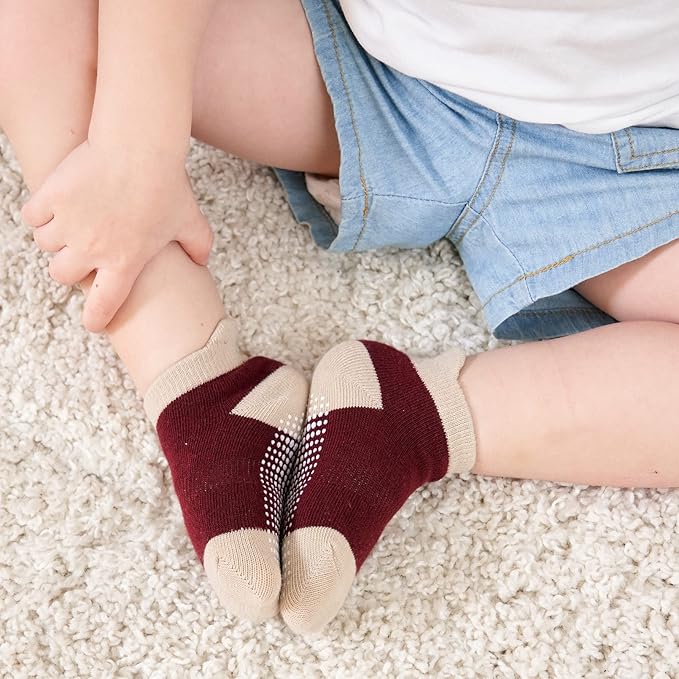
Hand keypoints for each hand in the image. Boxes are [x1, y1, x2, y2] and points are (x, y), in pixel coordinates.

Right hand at [21, 138, 212, 331]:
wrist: (140, 146)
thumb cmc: (167, 185)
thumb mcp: (190, 220)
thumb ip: (198, 246)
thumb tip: (202, 262)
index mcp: (125, 261)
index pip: (104, 305)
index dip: (96, 317)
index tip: (93, 321)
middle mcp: (93, 248)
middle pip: (61, 274)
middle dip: (67, 267)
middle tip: (79, 252)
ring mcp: (69, 223)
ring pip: (45, 244)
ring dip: (55, 237)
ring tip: (70, 223)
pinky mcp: (51, 197)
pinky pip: (32, 216)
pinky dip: (40, 212)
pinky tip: (56, 204)